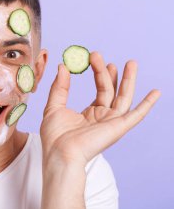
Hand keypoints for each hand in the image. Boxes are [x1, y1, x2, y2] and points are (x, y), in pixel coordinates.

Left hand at [40, 52, 160, 166]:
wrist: (60, 153)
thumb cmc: (55, 136)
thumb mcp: (54, 106)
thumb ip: (59, 87)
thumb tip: (63, 66)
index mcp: (90, 114)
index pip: (100, 90)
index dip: (99, 73)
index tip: (94, 57)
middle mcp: (103, 117)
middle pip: (112, 90)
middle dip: (110, 72)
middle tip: (101, 55)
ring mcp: (112, 122)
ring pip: (124, 97)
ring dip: (129, 80)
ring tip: (131, 63)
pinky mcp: (118, 128)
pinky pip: (136, 115)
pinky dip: (147, 104)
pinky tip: (156, 92)